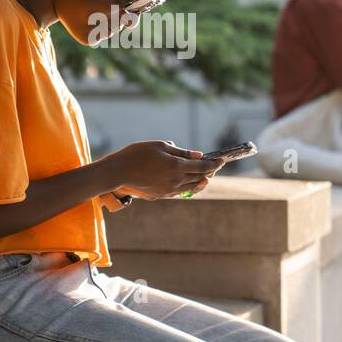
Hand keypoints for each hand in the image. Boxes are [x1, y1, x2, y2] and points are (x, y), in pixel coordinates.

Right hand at [105, 140, 225, 200]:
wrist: (118, 172)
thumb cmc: (137, 154)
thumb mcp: (160, 146)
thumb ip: (181, 152)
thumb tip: (198, 156)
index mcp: (177, 167)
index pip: (203, 167)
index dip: (214, 163)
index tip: (222, 160)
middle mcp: (176, 181)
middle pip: (199, 177)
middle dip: (209, 171)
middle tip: (215, 165)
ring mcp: (169, 190)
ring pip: (191, 187)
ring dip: (200, 181)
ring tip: (206, 176)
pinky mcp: (161, 195)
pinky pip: (180, 192)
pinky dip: (188, 186)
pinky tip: (189, 182)